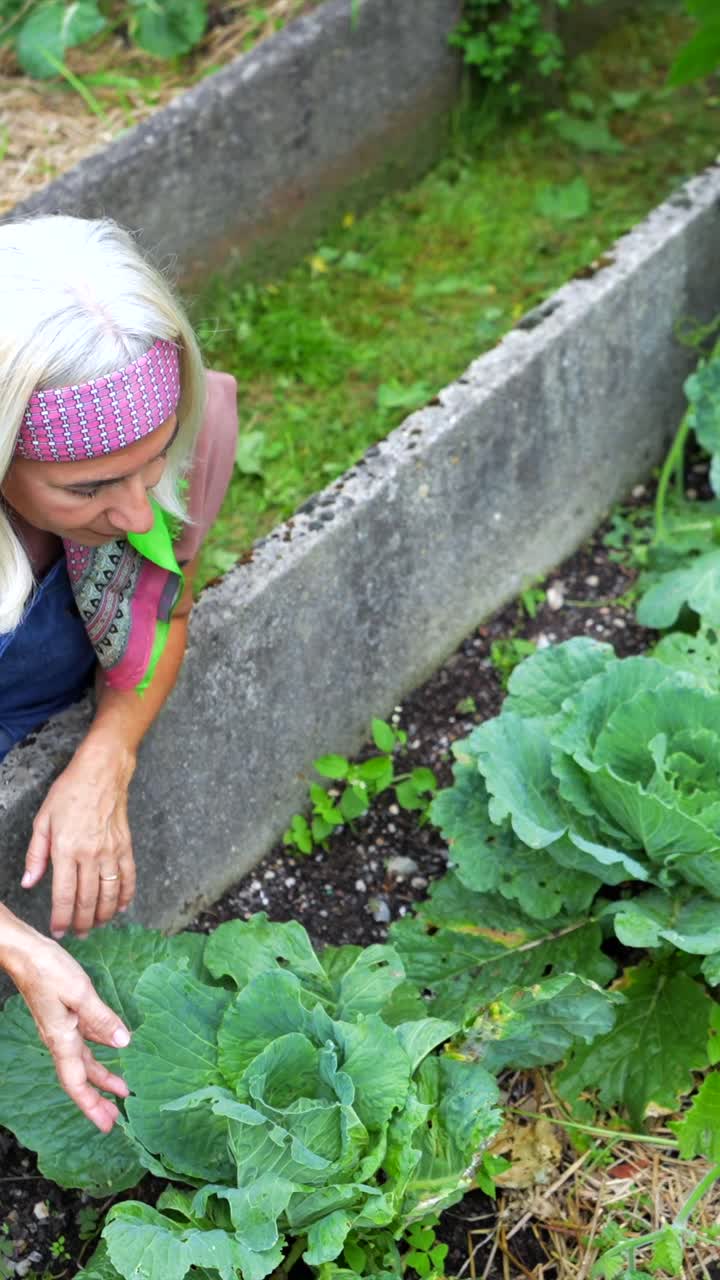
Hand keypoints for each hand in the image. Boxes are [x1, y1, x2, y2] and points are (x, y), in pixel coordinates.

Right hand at [2, 917, 130, 1131]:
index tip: (107, 1125)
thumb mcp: (80, 992)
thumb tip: (124, 1043)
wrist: (24, 953)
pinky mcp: (63, 1016)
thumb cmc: (47, 970)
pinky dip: (97, 1054)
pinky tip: (111, 1050)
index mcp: (62, 1039)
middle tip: (116, 1118)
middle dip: (98, 1099)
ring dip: (101, 1078)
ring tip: (121, 1090)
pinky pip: (83, 1044)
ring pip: (83, 1062)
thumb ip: (102, 1018)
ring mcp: (61, 1029)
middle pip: (81, 1078)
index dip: (91, 1105)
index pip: (77, 1082)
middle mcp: (60, 1039)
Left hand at [21, 736, 136, 937]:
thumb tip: (28, 883)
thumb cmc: (69, 792)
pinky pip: (128, 878)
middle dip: (82, 922)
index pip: (64, 895)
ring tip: (95, 925)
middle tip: (78, 934)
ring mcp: (111, 851)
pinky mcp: (126, 847)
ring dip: (102, 915)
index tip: (59, 931)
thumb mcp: (43, 821)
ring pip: (109, 894)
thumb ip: (35, 855)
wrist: (102, 773)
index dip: (62, 918)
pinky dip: (125, 896)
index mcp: (66, 849)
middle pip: (88, 900)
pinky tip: (119, 907)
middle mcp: (90, 854)